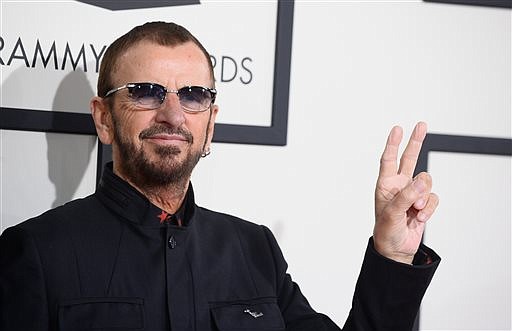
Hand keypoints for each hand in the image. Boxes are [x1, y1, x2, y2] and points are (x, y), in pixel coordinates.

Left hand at [373, 122, 438, 263]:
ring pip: (426, 181)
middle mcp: (399, 185)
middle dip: (415, 142)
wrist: (396, 250)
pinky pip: (433, 198)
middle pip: (409, 159)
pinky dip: (429, 208)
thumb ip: (407, 196)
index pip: (388, 160)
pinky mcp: (424, 204)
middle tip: (421, 124)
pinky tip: (421, 217)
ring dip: (423, 196)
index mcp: (385, 185)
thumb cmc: (386, 231)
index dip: (392, 144)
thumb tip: (422, 181)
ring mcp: (412, 194)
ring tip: (415, 210)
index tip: (397, 129)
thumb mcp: (392, 213)